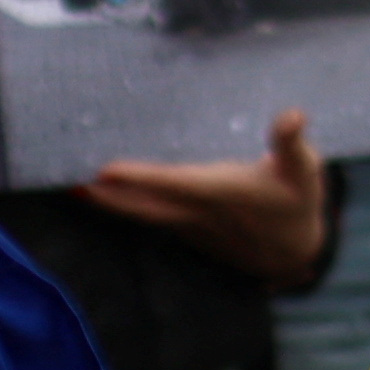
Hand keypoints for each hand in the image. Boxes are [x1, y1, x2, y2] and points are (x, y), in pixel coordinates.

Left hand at [81, 110, 327, 283]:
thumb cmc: (297, 203)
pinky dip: (126, 206)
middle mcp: (198, 213)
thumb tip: (294, 115)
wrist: (296, 254)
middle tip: (66, 181)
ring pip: (142, 214)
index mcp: (220, 193)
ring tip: (73, 183)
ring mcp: (189, 226)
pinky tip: (106, 193)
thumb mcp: (303, 169)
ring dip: (108, 202)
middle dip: (105, 195)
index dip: (139, 178)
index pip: (173, 183)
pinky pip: (149, 218)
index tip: (104, 170)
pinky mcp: (187, 232)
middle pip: (142, 206)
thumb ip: (291, 142)